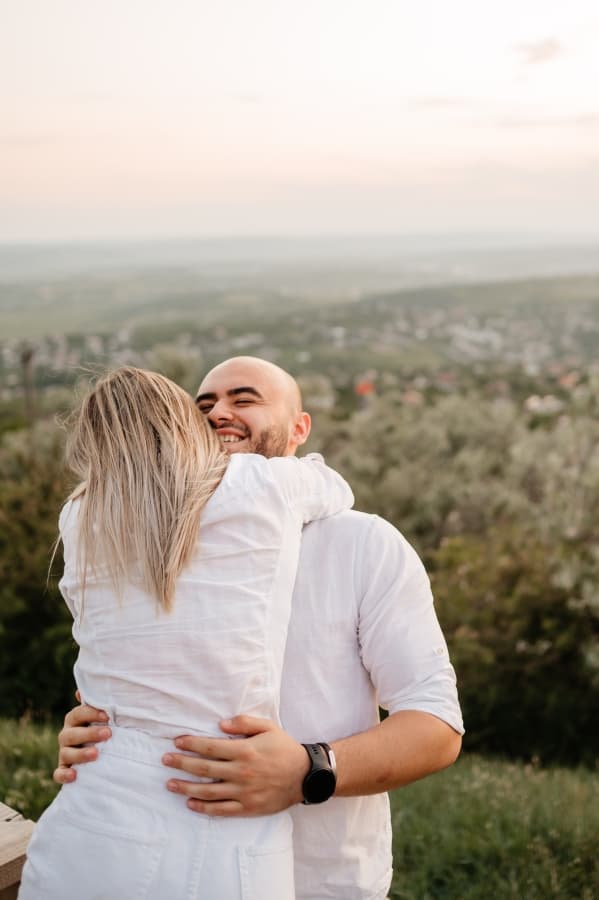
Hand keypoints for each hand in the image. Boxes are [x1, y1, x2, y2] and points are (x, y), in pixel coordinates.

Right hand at [53, 692, 111, 784]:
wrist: (101, 754)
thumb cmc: (103, 728)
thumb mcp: (103, 716)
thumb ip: (96, 703)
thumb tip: (80, 691)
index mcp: (75, 720)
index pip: (78, 714)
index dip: (91, 714)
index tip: (108, 716)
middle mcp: (67, 735)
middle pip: (72, 733)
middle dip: (90, 733)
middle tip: (108, 734)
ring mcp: (64, 753)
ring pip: (66, 753)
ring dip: (80, 754)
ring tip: (96, 754)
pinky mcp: (64, 770)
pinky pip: (59, 773)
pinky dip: (64, 775)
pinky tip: (74, 775)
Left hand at [162, 716, 309, 816]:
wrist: (305, 776)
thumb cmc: (284, 748)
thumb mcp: (268, 727)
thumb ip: (244, 723)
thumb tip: (221, 724)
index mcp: (245, 751)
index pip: (210, 747)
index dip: (191, 744)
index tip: (177, 741)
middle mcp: (241, 772)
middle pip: (204, 769)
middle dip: (181, 763)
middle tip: (165, 760)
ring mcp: (243, 792)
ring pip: (208, 792)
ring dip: (186, 787)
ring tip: (170, 784)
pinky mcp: (247, 807)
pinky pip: (221, 810)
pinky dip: (203, 808)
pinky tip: (190, 803)